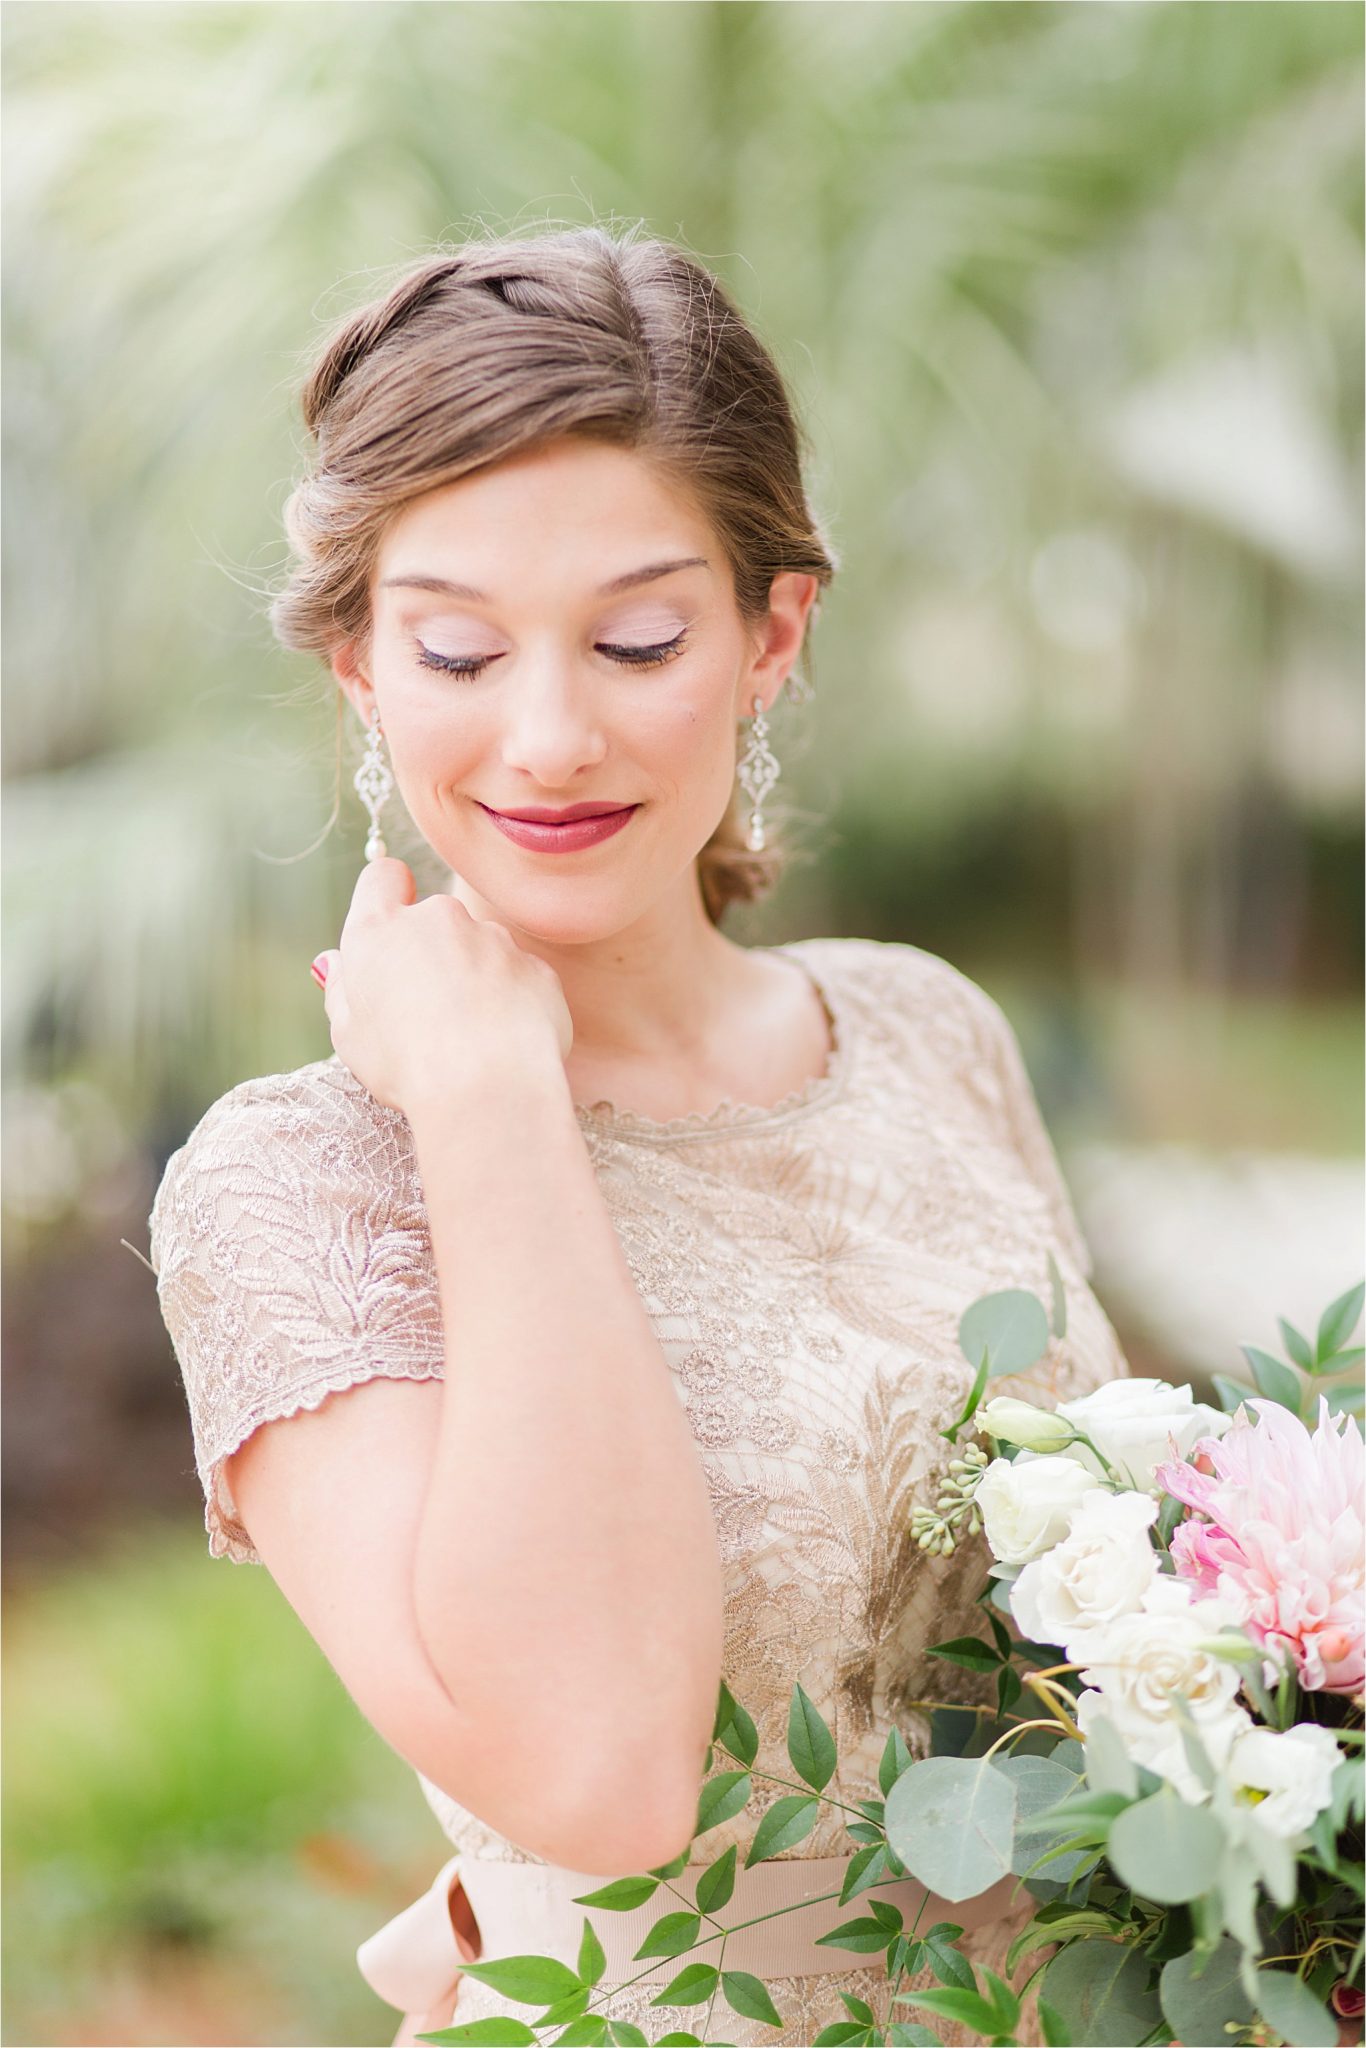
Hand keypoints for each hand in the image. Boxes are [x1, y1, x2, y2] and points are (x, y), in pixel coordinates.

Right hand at [313, 858, 573, 1115]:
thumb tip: (335, 963)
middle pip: (434, 920)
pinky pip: (518, 979)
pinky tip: (502, 1045)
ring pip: (480, 950)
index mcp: (381, 928)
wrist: (486, 1086)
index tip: (391, 930)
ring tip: (469, 1040)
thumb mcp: (349, 1034)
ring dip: (475, 980)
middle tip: (428, 1014)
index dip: (387, 895)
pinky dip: (511, 1004)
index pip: (382, 878)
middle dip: (433, 954)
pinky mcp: (535, 967)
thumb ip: (342, 989)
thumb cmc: (405, 1065)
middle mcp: (439, 918)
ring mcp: (493, 939)